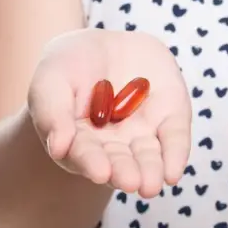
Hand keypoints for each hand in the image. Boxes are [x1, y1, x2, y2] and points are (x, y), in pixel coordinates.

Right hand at [27, 29, 190, 197]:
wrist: (104, 42)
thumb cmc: (68, 65)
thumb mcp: (51, 80)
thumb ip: (52, 112)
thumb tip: (58, 148)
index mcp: (79, 141)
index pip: (86, 155)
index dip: (92, 163)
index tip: (100, 172)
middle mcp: (113, 145)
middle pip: (120, 163)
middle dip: (125, 173)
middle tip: (131, 182)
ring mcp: (143, 133)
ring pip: (149, 157)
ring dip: (151, 171)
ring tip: (150, 185)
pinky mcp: (170, 118)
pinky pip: (175, 138)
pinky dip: (176, 155)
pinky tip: (173, 173)